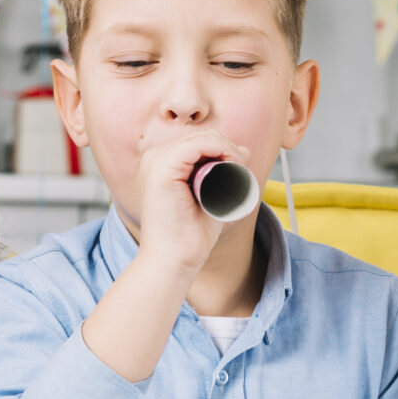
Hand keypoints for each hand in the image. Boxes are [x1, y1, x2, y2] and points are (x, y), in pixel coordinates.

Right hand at [129, 131, 247, 280]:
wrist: (172, 261)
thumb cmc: (189, 235)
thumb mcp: (211, 198)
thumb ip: (224, 175)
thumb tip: (243, 150)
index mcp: (161, 164)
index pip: (200, 142)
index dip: (225, 151)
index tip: (241, 173)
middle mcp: (154, 158)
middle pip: (203, 137)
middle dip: (228, 150)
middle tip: (241, 175)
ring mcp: (155, 161)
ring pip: (204, 138)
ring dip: (228, 151)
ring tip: (238, 175)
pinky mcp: (161, 168)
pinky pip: (198, 144)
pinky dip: (222, 150)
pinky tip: (233, 165)